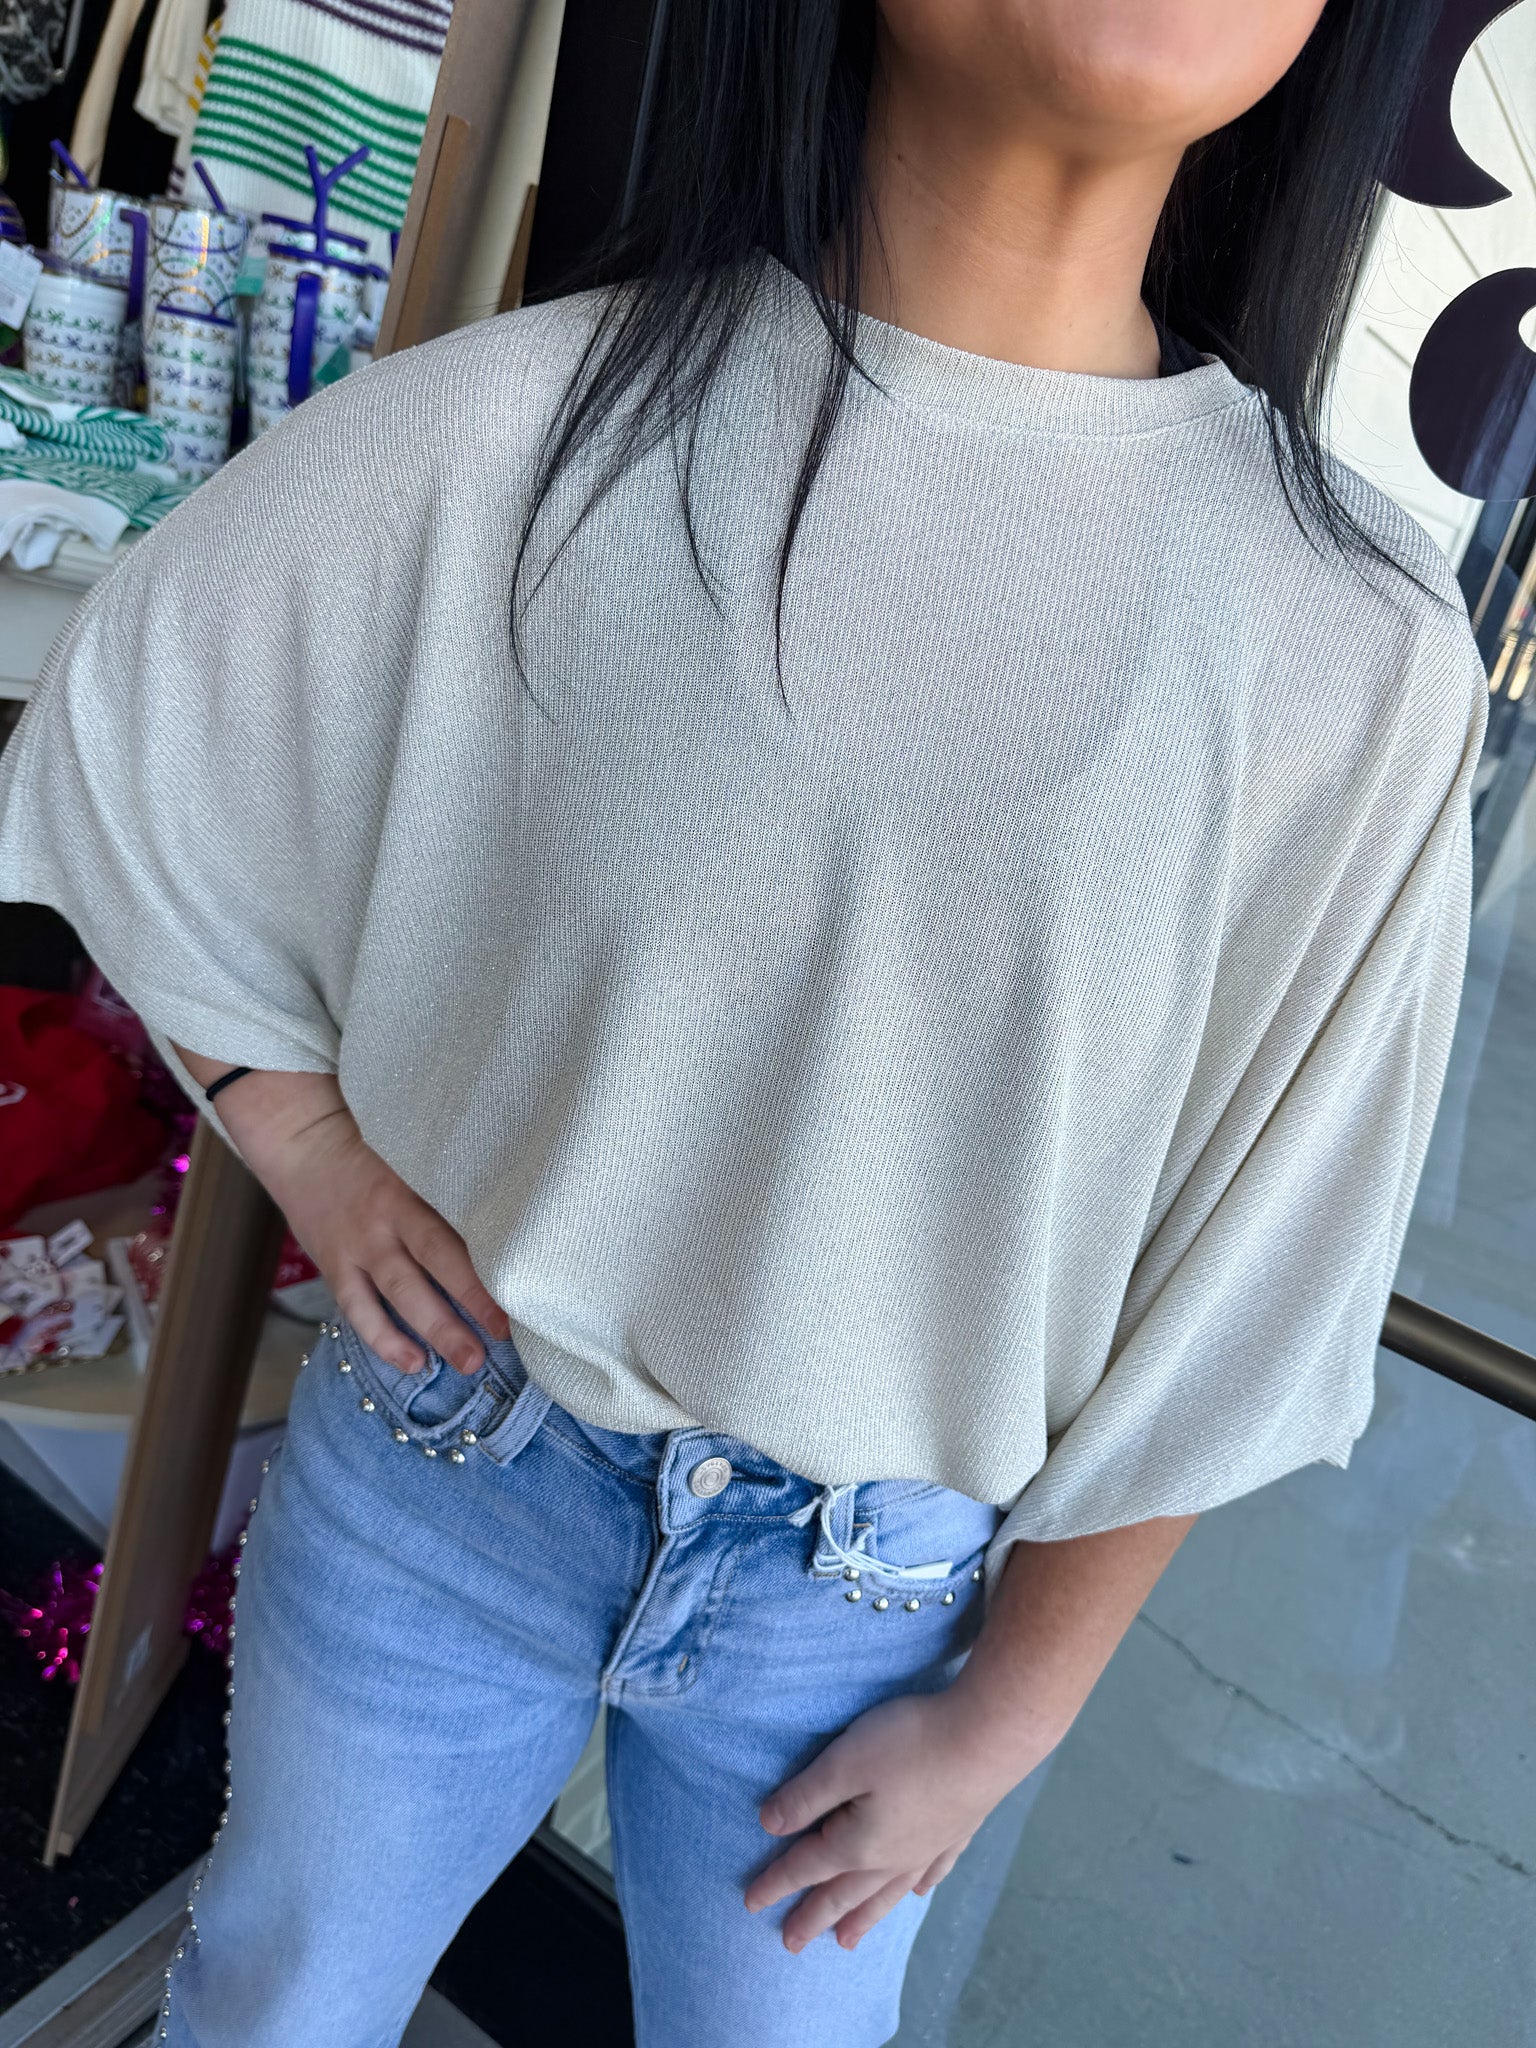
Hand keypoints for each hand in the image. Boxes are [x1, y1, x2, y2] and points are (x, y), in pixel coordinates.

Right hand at [172, 1056, 508, 1376]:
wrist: (304, 1150)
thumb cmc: (375, 1163)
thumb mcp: (412, 1170)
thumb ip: (443, 1200)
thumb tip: (499, 1238)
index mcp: (407, 1196)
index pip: (446, 1239)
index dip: (477, 1274)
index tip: (513, 1301)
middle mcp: (382, 1225)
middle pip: (426, 1270)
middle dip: (463, 1309)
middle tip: (498, 1341)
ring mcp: (356, 1250)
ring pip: (395, 1296)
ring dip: (431, 1332)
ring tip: (465, 1362)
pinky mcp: (335, 1269)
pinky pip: (358, 1311)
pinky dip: (384, 1340)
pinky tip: (412, 1362)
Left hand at [744, 1687, 1048, 1953]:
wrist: (991, 1737)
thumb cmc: (911, 1743)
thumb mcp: (845, 1761)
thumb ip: (805, 1796)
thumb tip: (769, 1826)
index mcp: (859, 1842)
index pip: (807, 1865)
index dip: (776, 1882)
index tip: (751, 1902)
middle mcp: (892, 1857)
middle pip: (844, 1892)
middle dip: (814, 1916)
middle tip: (792, 1943)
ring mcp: (928, 1848)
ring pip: (886, 1894)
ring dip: (862, 1917)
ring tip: (846, 1941)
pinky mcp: (957, 1830)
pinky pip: (930, 1872)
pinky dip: (918, 1888)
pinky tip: (918, 1894)